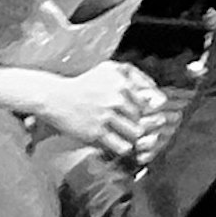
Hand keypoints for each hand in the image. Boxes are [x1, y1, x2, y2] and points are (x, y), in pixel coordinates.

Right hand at [31, 56, 165, 158]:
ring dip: (134, 137)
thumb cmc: (86, 84)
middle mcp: (116, 97)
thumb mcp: (109, 70)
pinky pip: (122, 146)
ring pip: (136, 133)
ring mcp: (105, 115)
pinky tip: (118, 141)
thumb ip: (136, 77)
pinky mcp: (96, 132)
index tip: (151, 115)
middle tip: (138, 128)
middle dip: (144, 124)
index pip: (151, 101)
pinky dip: (124, 146)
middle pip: (144, 118)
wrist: (56, 98)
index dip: (153, 111)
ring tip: (127, 134)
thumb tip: (159, 97)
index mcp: (122, 81)